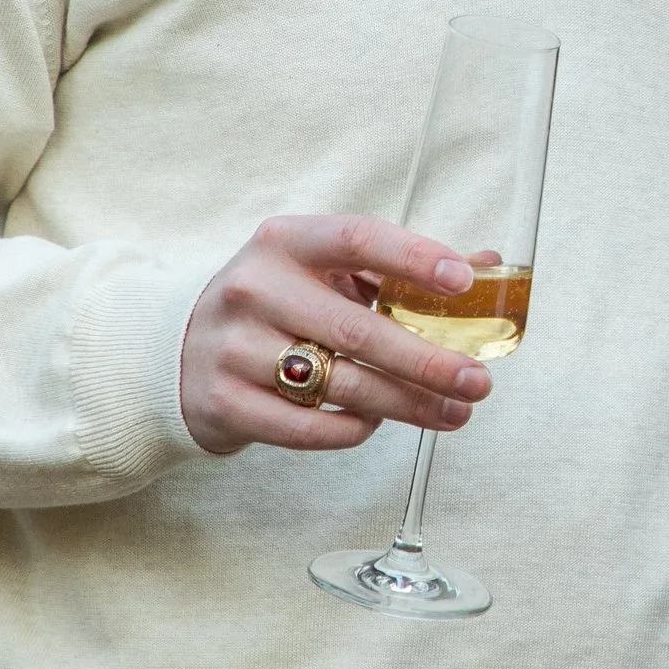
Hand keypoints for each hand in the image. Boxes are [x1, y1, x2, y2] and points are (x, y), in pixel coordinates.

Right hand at [180, 217, 491, 457]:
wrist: (180, 349)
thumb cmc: (277, 305)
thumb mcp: (322, 272)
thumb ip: (398, 270)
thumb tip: (488, 263)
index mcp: (285, 242)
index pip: (357, 239)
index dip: (414, 258)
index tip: (465, 282)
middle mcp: (254, 288)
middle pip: (358, 329)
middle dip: (428, 362)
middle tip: (478, 383)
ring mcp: (234, 347)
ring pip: (339, 384)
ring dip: (407, 405)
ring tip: (454, 414)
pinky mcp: (223, 402)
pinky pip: (307, 427)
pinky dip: (352, 429)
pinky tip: (379, 425)